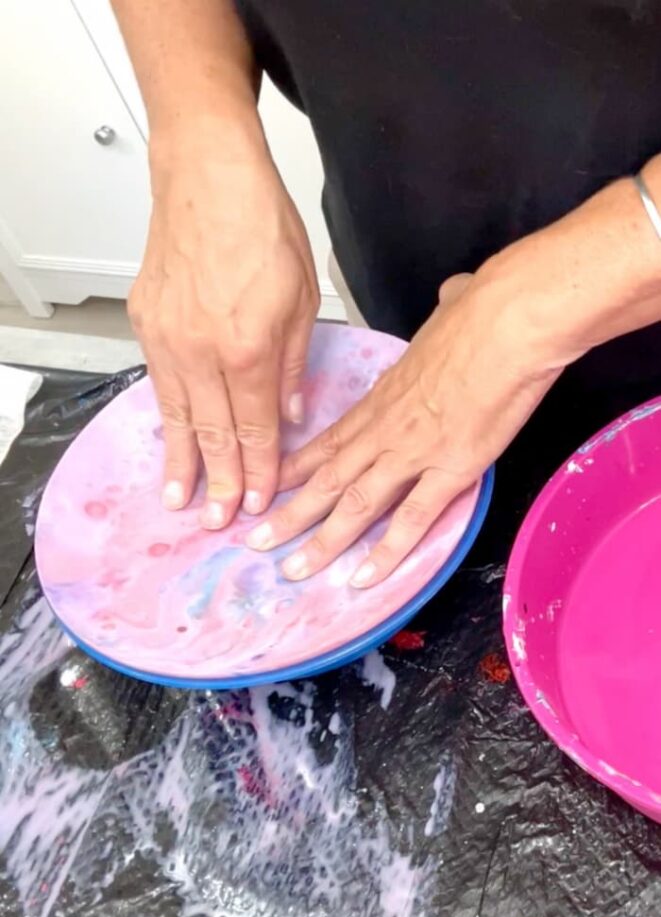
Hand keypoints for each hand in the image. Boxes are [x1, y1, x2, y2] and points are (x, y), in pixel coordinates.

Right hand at [129, 119, 318, 527]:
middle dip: (221, 482)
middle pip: (214, 433)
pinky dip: (165, 418)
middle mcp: (202, 352)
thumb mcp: (302, 296)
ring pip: (178, 416)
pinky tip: (169, 439)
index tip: (261, 501)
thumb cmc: (262, 224)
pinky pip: (160, 384)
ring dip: (181, 462)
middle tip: (219, 521)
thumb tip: (291, 413)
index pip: (255, 428)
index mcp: (248, 348)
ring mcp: (168, 338)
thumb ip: (294, 364)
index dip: (260, 470)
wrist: (207, 174)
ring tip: (179, 500)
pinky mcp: (147, 322)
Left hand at [246, 273, 560, 585]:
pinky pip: (411, 520)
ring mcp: (412, 452)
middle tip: (255, 542)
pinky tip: (363, 579)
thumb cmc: (483, 314)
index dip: (294, 469)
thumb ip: (444, 311)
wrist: (509, 324)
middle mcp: (385, 430)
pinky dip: (385, 552)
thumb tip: (455, 294)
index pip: (327, 441)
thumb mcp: (450, 310)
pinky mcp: (448, 470)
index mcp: (382, 398)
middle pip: (326, 479)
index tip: (267, 489)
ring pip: (354, 505)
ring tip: (291, 570)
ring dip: (321, 541)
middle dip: (288, 514)